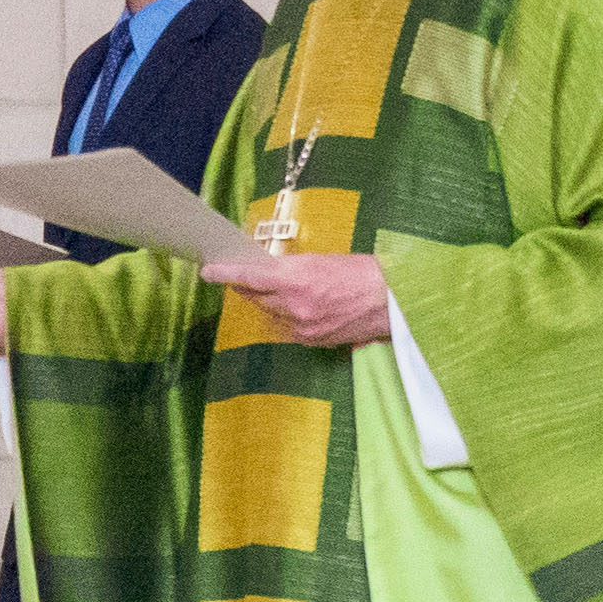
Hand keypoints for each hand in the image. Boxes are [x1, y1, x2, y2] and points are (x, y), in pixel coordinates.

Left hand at [199, 252, 393, 347]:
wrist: (393, 303)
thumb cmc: (363, 273)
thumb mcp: (322, 260)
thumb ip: (292, 268)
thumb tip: (272, 270)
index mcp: (295, 279)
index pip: (249, 277)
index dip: (225, 274)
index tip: (209, 270)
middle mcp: (292, 306)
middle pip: (255, 297)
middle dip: (247, 286)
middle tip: (244, 276)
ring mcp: (300, 327)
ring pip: (270, 313)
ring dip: (269, 301)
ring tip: (283, 289)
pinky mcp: (311, 341)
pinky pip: (287, 328)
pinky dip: (287, 316)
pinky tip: (301, 306)